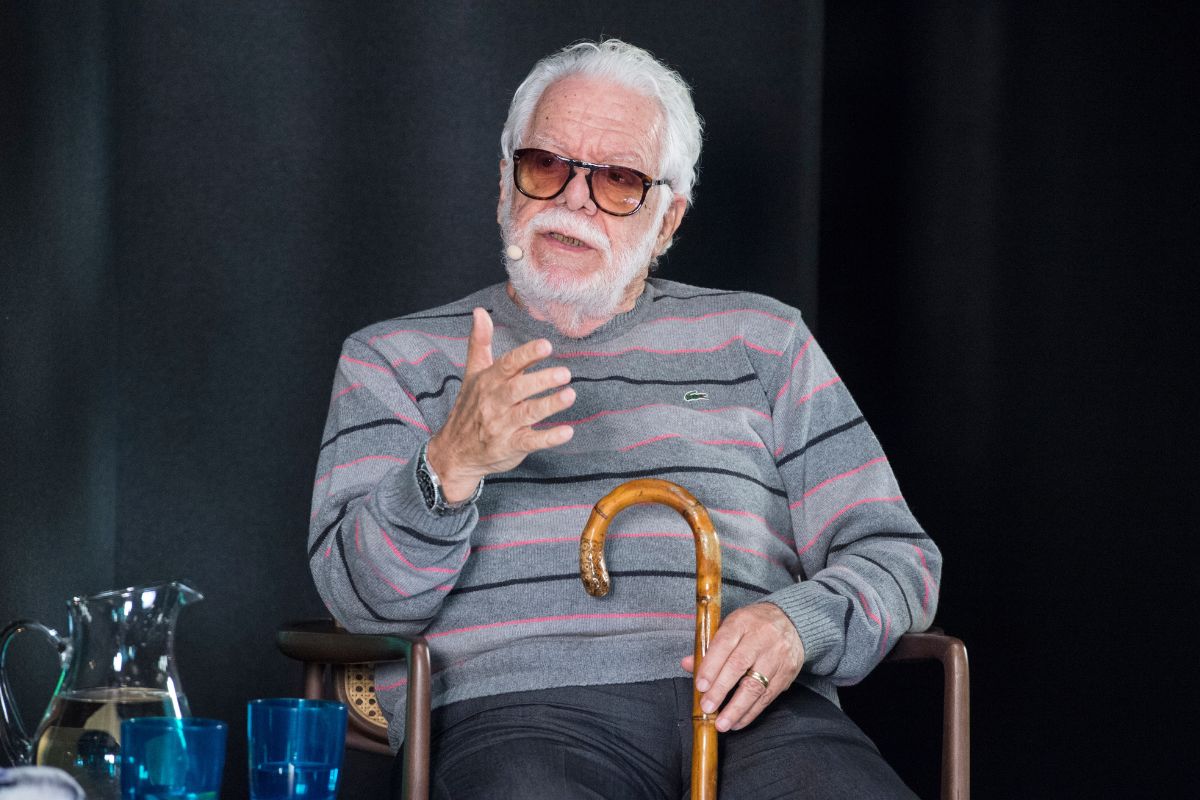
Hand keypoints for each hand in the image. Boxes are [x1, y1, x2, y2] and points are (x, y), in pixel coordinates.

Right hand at [426, 308, 574, 501]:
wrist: (454, 452)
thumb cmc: (469, 407)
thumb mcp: (472, 374)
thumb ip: (479, 342)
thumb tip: (480, 311)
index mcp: (488, 381)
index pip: (508, 364)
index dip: (527, 355)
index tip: (546, 346)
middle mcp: (494, 402)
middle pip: (518, 388)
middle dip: (541, 380)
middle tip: (565, 373)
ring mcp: (502, 426)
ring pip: (527, 413)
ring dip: (549, 405)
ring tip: (570, 395)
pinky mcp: (510, 446)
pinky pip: (531, 441)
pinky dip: (549, 438)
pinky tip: (567, 431)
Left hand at [681, 602, 804, 731]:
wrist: (790, 621)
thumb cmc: (752, 626)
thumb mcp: (730, 626)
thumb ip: (709, 647)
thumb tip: (687, 664)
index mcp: (742, 622)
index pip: (724, 644)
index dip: (711, 666)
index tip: (700, 686)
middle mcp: (762, 637)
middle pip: (739, 665)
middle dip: (721, 689)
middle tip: (707, 707)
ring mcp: (777, 656)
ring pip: (756, 685)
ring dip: (737, 708)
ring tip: (722, 724)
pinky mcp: (787, 673)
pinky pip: (768, 696)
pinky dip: (751, 712)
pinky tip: (738, 722)